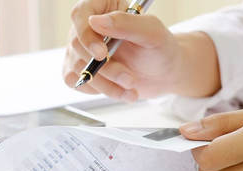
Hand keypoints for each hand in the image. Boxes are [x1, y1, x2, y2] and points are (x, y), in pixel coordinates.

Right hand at [63, 0, 186, 101]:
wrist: (164, 73)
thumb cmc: (160, 48)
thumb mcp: (152, 32)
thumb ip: (126, 23)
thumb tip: (96, 21)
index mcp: (103, 8)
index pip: (80, 15)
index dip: (86, 35)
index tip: (102, 54)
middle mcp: (89, 28)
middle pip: (78, 46)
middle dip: (106, 68)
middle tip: (129, 78)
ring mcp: (82, 50)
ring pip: (78, 68)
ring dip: (106, 84)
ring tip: (131, 87)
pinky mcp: (81, 70)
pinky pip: (79, 83)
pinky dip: (102, 90)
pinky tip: (120, 90)